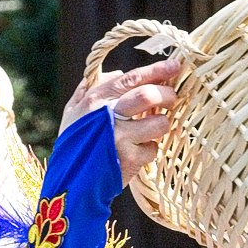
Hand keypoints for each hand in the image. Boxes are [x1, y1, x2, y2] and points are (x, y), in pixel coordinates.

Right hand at [59, 56, 180, 184]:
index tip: (176, 66)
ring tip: (156, 126)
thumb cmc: (74, 144)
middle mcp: (108, 116)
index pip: (132, 78)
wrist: (71, 181)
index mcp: (96, 100)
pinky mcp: (130, 159)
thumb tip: (118, 74)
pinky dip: (150, 149)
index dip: (157, 70)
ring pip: (158, 123)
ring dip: (163, 123)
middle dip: (167, 95)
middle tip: (173, 98)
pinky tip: (139, 152)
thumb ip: (92, 89)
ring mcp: (120, 138)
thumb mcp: (73, 111)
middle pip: (148, 95)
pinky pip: (152, 149)